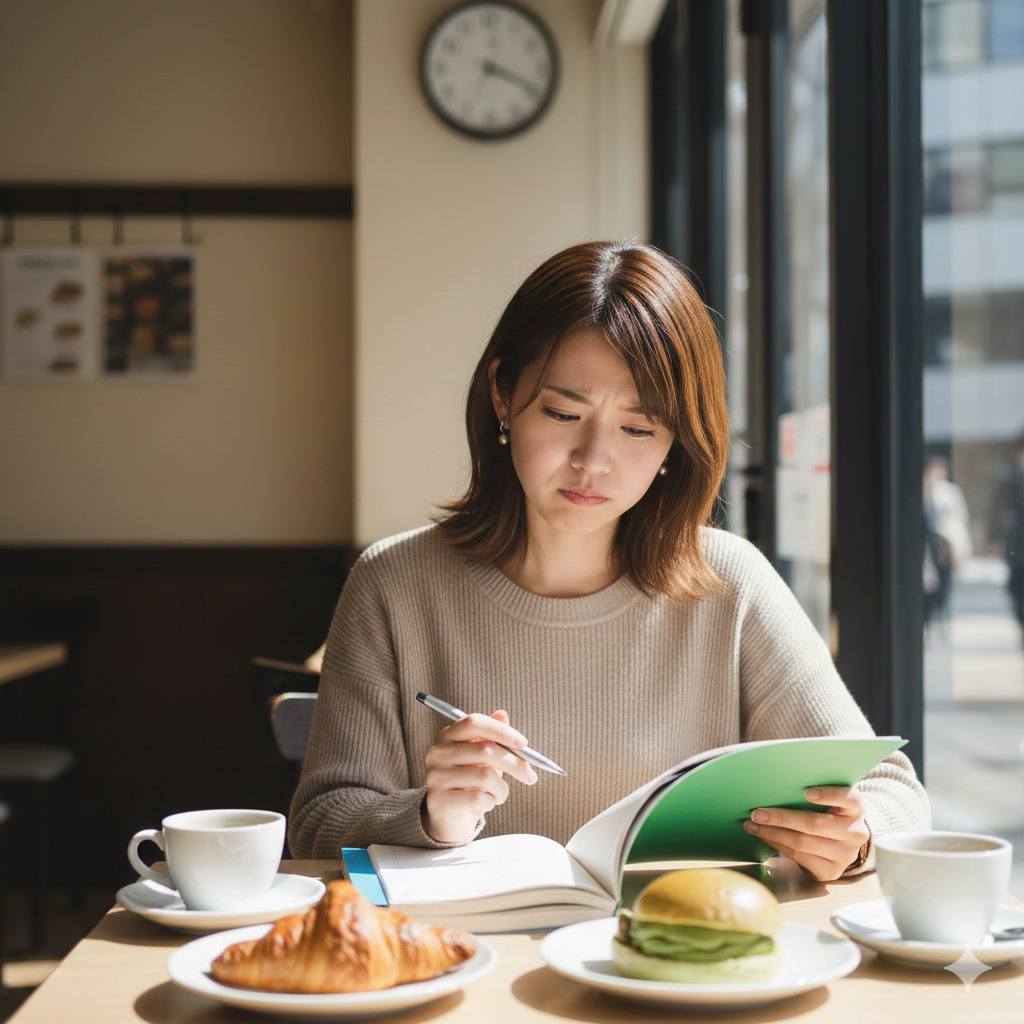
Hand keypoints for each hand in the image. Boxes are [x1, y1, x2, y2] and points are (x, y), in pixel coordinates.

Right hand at [423, 709, 537, 843]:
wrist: (450, 820)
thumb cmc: (471, 783)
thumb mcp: (484, 759)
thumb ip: (493, 737)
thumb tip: (502, 714)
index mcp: (448, 735)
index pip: (475, 723)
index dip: (501, 731)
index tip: (524, 744)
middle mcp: (437, 752)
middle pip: (485, 750)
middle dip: (515, 763)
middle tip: (531, 776)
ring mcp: (434, 776)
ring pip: (485, 776)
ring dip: (502, 789)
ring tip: (499, 794)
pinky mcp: (437, 801)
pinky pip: (478, 798)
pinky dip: (491, 802)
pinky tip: (486, 803)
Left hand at [742, 785, 869, 880]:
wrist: (840, 844)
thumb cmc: (827, 812)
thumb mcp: (829, 800)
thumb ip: (813, 792)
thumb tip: (776, 785)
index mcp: (856, 808)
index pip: (849, 799)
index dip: (829, 795)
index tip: (807, 792)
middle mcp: (855, 832)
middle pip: (815, 824)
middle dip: (782, 818)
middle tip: (757, 812)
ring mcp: (845, 855)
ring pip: (803, 843)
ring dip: (773, 833)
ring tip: (752, 825)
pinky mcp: (832, 871)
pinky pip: (800, 857)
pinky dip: (778, 845)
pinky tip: (764, 837)